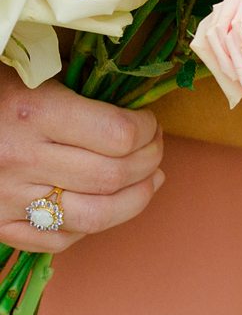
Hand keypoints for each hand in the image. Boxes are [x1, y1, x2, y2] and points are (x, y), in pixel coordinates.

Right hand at [0, 67, 166, 254]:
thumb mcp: (34, 75)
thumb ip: (83, 93)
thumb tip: (141, 112)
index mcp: (34, 112)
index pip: (120, 135)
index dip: (148, 130)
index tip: (149, 122)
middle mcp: (21, 158)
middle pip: (114, 176)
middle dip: (150, 161)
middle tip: (154, 149)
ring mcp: (7, 197)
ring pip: (95, 217)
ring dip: (136, 200)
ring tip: (148, 181)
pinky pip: (58, 239)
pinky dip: (91, 227)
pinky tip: (102, 205)